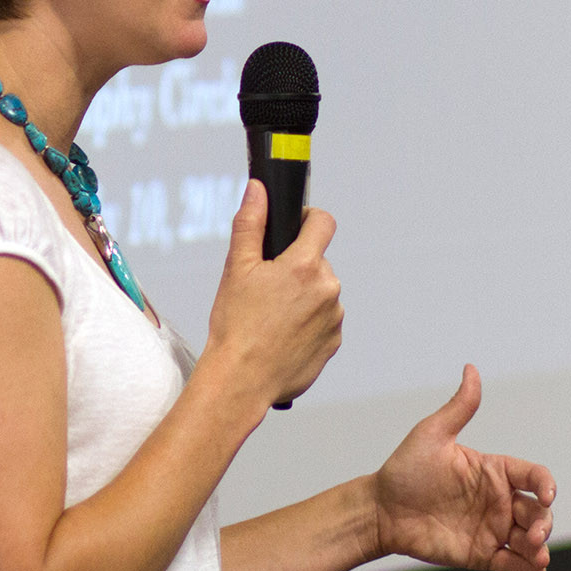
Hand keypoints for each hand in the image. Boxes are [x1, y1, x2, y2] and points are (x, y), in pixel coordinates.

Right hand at [205, 178, 341, 405]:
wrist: (242, 381)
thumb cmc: (236, 327)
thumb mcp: (237, 269)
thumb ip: (250, 223)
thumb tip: (258, 189)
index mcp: (306, 265)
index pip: (323, 222)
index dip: (307, 219)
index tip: (293, 229)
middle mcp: (329, 289)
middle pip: (317, 261)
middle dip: (296, 268)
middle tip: (266, 288)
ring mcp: (334, 318)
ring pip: (321, 292)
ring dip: (302, 297)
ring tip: (272, 317)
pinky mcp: (334, 342)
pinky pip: (323, 321)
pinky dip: (307, 323)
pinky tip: (282, 336)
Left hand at [372, 366, 555, 570]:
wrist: (380, 511)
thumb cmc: (405, 469)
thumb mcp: (433, 434)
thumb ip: (459, 407)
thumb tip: (471, 368)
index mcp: (493, 471)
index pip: (532, 475)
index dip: (545, 483)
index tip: (546, 493)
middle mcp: (497, 500)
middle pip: (537, 510)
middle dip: (544, 522)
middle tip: (535, 534)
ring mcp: (491, 528)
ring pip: (528, 538)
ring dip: (540, 545)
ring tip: (536, 553)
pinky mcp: (480, 554)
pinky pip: (510, 563)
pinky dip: (527, 567)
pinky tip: (535, 568)